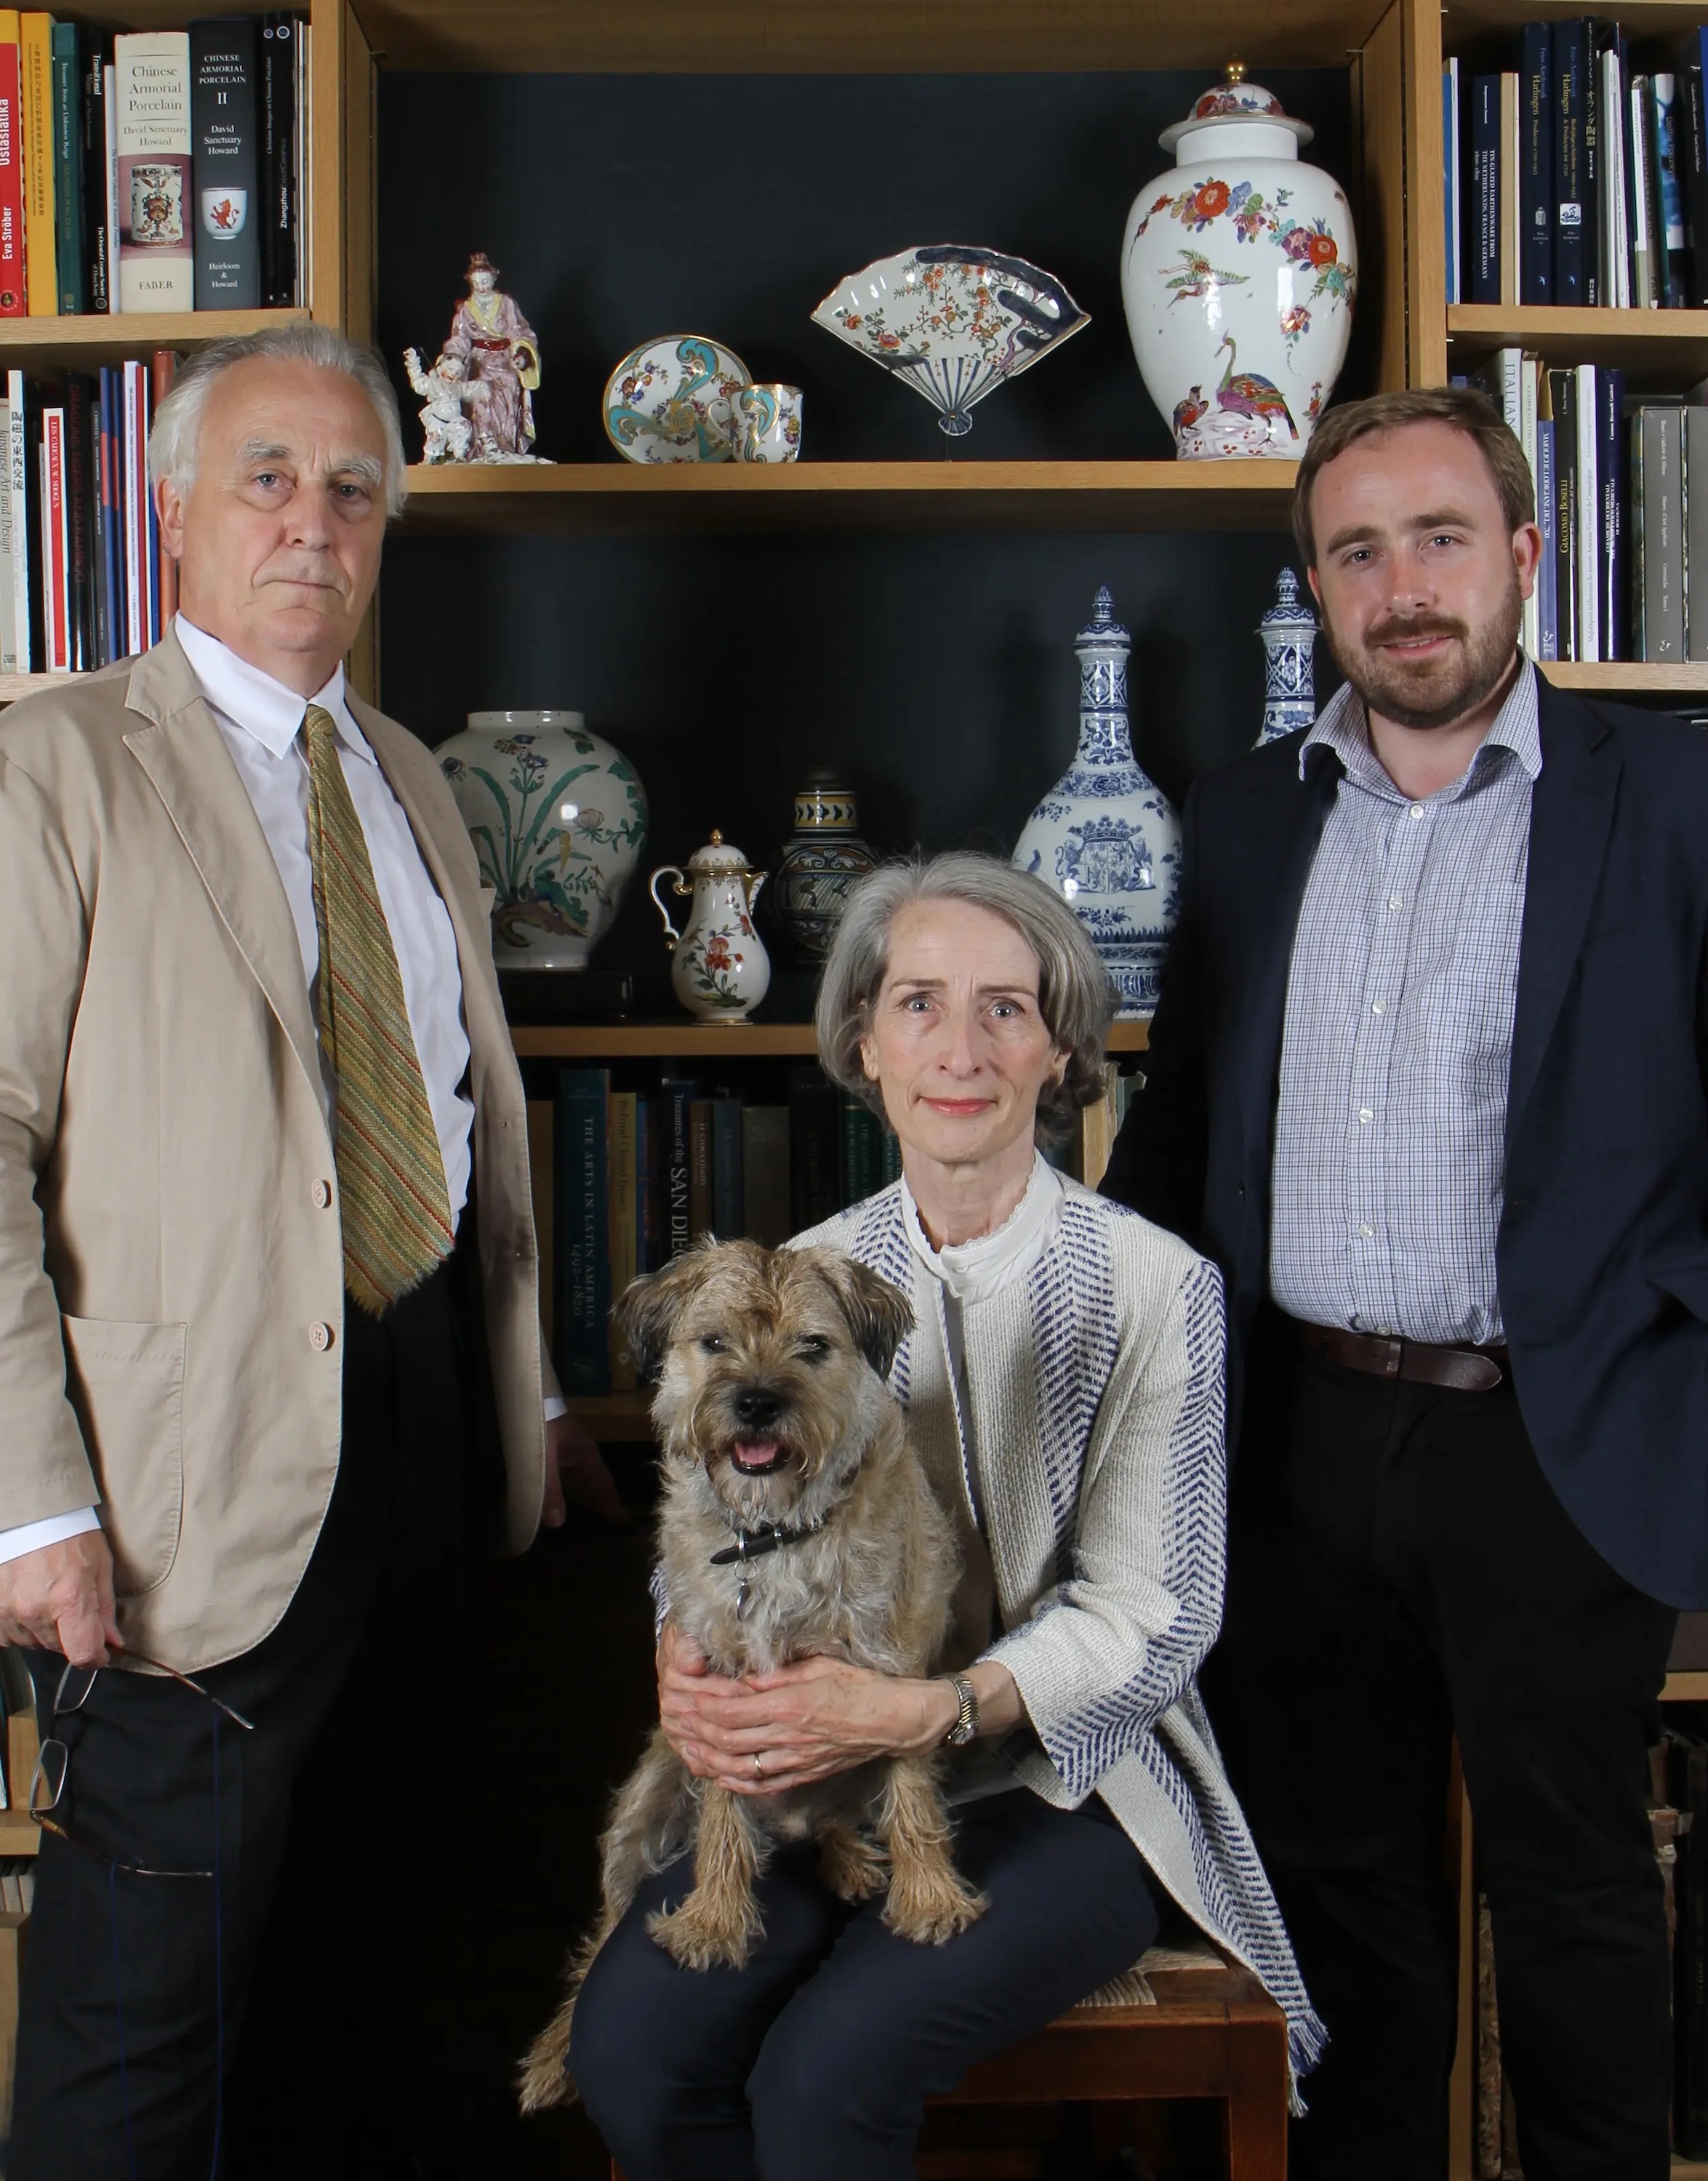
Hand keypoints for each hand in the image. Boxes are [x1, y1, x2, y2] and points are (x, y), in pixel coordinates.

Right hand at [0, 1531, 119, 1667]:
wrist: (31, 1517)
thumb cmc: (69, 1535)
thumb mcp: (100, 1566)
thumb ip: (104, 1609)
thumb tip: (111, 1641)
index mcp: (69, 1598)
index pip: (82, 1653)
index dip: (96, 1657)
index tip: (100, 1652)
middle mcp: (36, 1609)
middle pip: (60, 1648)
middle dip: (72, 1635)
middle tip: (72, 1606)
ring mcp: (10, 1611)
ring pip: (34, 1643)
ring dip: (46, 1630)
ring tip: (49, 1597)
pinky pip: (10, 1636)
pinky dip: (22, 1626)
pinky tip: (30, 1602)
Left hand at [542, 1412, 624, 1529]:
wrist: (527, 1395)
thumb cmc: (541, 1423)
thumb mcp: (545, 1457)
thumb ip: (550, 1489)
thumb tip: (558, 1522)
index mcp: (585, 1455)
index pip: (603, 1484)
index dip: (612, 1504)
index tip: (623, 1522)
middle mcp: (580, 1455)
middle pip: (593, 1484)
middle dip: (600, 1502)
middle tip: (609, 1524)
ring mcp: (566, 1451)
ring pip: (579, 1480)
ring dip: (583, 1497)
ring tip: (588, 1515)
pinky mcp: (552, 1449)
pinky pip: (564, 1476)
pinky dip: (566, 1490)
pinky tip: (559, 1498)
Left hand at [660, 1647, 958, 1797]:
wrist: (894, 1721)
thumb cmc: (860, 1685)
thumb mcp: (817, 1666)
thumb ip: (777, 1675)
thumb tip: (741, 1677)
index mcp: (789, 1705)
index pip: (730, 1709)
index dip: (700, 1704)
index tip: (681, 1692)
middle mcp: (786, 1737)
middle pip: (725, 1739)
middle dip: (692, 1729)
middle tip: (671, 1717)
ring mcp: (793, 1761)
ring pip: (736, 1765)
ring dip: (704, 1757)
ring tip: (683, 1746)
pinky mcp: (801, 1774)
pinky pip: (759, 1784)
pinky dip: (732, 1782)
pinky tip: (716, 1774)